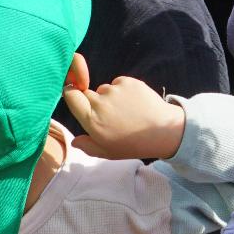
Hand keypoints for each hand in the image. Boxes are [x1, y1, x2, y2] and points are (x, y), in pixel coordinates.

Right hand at [62, 76, 186, 160]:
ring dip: (110, 96)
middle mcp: (100, 103)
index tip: (80, 101)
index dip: (73, 95)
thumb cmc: (132, 144)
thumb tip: (74, 141)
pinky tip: (133, 103)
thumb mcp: (108, 152)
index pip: (71, 95)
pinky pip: (118, 83)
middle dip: (94, 101)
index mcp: (92, 120)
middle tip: (110, 114)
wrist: (162, 131)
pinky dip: (123, 90)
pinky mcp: (128, 81)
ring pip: (104, 89)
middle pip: (87, 93)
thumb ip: (88, 146)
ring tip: (125, 110)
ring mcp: (115, 90)